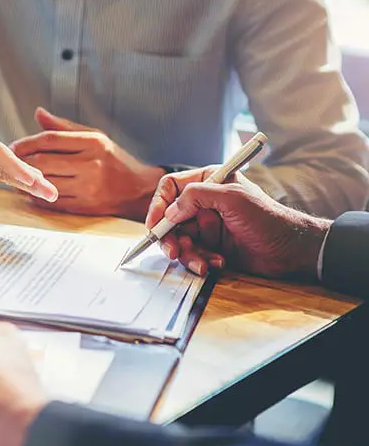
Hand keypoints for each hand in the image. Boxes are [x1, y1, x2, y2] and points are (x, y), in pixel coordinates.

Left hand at [10, 107, 164, 218]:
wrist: (139, 191)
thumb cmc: (115, 162)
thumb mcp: (95, 137)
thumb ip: (64, 127)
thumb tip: (39, 113)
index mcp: (93, 143)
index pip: (50, 140)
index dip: (27, 142)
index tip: (14, 146)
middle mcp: (91, 165)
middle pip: (44, 162)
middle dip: (22, 162)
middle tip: (11, 161)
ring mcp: (87, 188)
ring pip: (45, 183)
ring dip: (26, 180)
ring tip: (17, 176)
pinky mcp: (84, 207)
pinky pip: (52, 201)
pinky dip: (37, 196)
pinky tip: (31, 190)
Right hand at [145, 166, 331, 277]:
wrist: (289, 250)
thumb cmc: (267, 218)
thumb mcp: (231, 198)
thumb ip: (196, 197)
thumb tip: (170, 211)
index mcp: (208, 182)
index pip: (170, 188)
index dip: (158, 205)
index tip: (155, 224)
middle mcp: (203, 202)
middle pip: (169, 218)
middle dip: (170, 237)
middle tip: (174, 252)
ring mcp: (206, 225)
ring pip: (179, 240)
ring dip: (189, 254)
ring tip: (204, 262)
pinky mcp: (210, 245)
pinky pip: (192, 254)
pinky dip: (200, 261)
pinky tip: (217, 263)